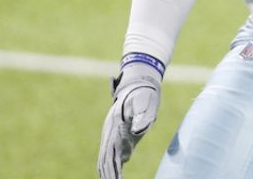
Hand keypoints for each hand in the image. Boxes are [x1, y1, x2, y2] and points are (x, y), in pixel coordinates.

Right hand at [97, 59, 162, 178]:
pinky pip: (112, 155)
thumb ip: (143, 116)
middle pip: (106, 160)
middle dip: (109, 176)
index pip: (111, 154)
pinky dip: (112, 168)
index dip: (113, 170)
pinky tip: (117, 177)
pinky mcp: (118, 137)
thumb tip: (138, 130)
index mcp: (115, 126)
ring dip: (108, 174)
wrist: (139, 83)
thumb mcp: (147, 102)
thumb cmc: (145, 94)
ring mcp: (111, 135)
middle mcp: (110, 132)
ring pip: (106, 159)